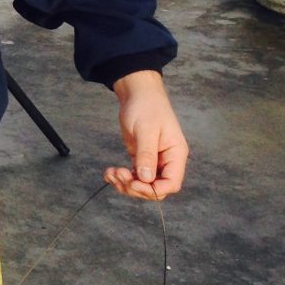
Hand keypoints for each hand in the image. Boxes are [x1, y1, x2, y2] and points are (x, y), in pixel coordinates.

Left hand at [104, 70, 187, 200]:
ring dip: (125, 184)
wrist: (138, 94)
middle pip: (155, 189)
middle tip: (118, 174)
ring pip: (142, 185)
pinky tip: (109, 172)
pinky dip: (121, 178)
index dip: (153, 190)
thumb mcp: (146, 130)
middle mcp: (167, 161)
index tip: (134, 182)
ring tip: (110, 172)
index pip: (171, 184)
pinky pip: (133, 176)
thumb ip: (147, 155)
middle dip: (135, 187)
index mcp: (176, 155)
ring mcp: (153, 161)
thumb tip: (146, 179)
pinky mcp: (140, 159)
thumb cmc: (147, 107)